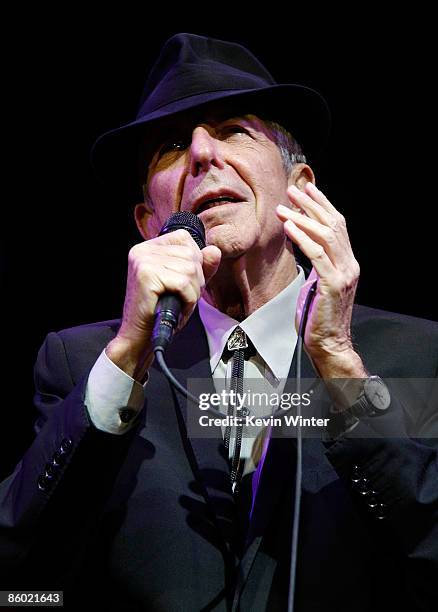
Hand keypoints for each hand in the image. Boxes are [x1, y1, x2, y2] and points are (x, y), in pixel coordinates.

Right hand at [107, 230, 220, 379]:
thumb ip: (201, 267)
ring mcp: (143, 261)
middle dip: (195, 280)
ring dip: (192, 292)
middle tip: (182, 298)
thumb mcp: (185, 286)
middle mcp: (143, 250)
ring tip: (178, 304)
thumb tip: (215, 250)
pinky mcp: (146, 275)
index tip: (184, 283)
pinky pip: (183, 283)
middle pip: (191, 254)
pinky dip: (187, 300)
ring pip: (190, 269)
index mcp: (148, 248)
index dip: (194, 262)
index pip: (185, 239)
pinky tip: (177, 308)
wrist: (140, 338)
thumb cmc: (161, 312)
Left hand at [276, 182, 364, 376]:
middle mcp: (350, 264)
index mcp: (348, 263)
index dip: (323, 205)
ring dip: (302, 218)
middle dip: (312, 204)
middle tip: (293, 190)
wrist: (329, 343)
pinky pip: (316, 254)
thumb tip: (305, 247)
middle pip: (332, 225)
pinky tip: (288, 227)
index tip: (309, 190)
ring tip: (284, 206)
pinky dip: (302, 238)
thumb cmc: (318, 317)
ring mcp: (343, 273)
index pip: (338, 226)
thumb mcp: (318, 285)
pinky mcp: (332, 284)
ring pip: (324, 235)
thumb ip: (318, 265)